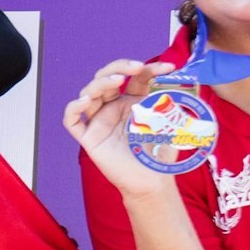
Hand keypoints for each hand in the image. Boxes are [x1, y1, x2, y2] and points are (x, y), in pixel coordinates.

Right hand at [64, 57, 178, 197]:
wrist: (152, 182)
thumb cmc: (159, 155)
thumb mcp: (169, 122)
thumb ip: (169, 101)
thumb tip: (177, 78)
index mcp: (133, 102)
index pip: (135, 77)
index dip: (150, 68)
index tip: (168, 67)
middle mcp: (113, 108)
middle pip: (106, 77)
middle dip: (119, 67)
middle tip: (137, 67)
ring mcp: (99, 121)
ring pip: (89, 93)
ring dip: (100, 82)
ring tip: (117, 81)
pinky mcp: (88, 138)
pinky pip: (72, 120)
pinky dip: (74, 108)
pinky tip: (85, 101)